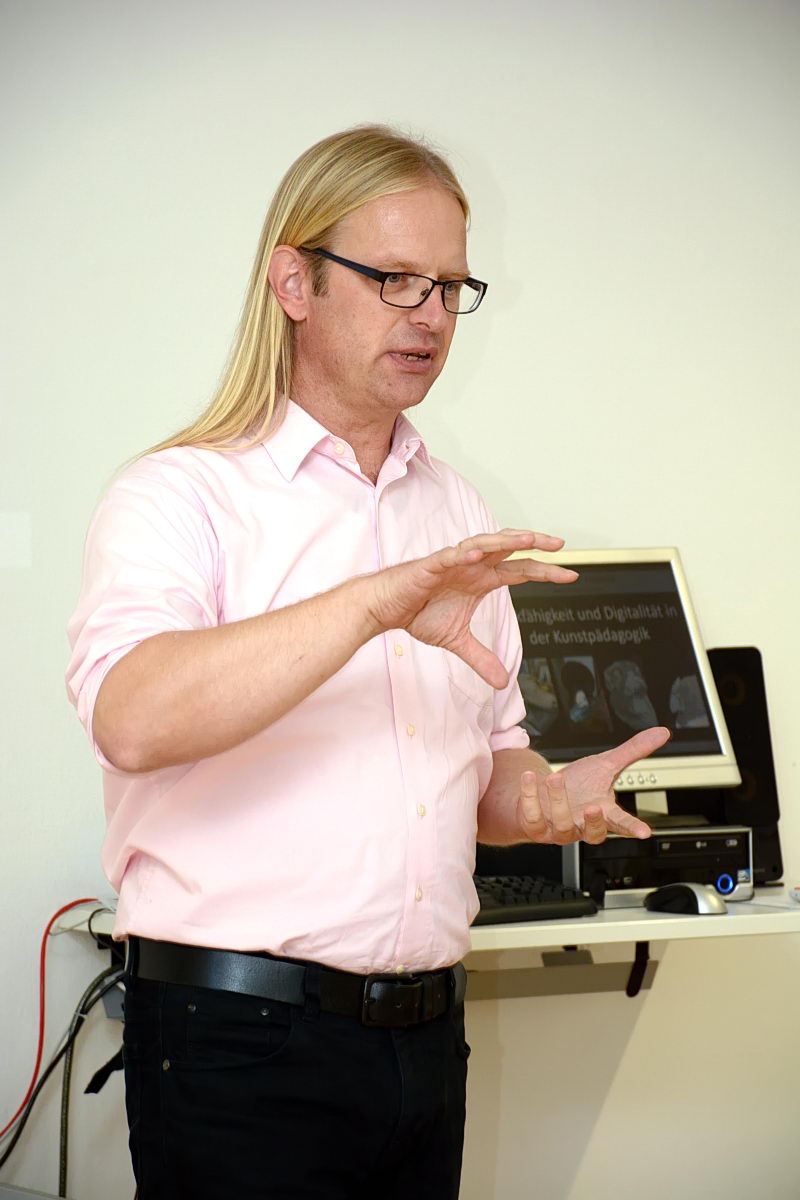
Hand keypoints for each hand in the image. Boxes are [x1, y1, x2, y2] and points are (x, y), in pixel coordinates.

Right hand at [364, 530, 577, 687]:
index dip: (545, 573)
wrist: (387, 609)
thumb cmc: (418, 614)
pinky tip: (477, 552)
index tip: (571, 576)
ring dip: (506, 540)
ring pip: (484, 544)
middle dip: (535, 544)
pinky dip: (463, 553)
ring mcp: (453, 562)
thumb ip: (482, 658)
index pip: (520, 571)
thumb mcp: (458, 641)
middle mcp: (472, 565)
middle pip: (509, 549)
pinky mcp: (431, 565)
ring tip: (528, 539)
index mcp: (482, 579)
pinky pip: (450, 556)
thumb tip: (503, 682)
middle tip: (560, 546)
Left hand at [517, 726, 671, 843]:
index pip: (621, 823)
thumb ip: (634, 751)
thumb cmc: (578, 784)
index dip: (633, 828)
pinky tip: (529, 778)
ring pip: (562, 824)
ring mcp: (558, 828)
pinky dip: (530, 796)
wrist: (544, 793)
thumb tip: (662, 733)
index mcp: (602, 812)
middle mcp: (581, 824)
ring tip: (556, 778)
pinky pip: (533, 816)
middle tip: (594, 808)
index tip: (645, 832)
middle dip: (594, 822)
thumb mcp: (606, 764)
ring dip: (559, 801)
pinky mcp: (536, 825)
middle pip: (594, 833)